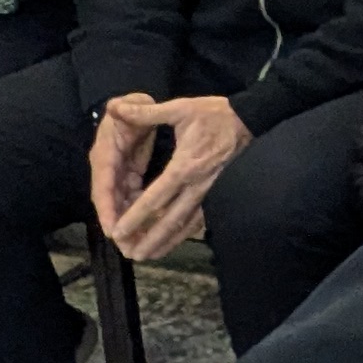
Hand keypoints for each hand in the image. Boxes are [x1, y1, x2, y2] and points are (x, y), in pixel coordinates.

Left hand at [91, 94, 250, 258]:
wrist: (247, 120)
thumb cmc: (212, 114)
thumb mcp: (180, 108)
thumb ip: (145, 112)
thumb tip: (115, 107)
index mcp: (184, 166)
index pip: (156, 197)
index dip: (136, 216)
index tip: (119, 231)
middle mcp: (196, 185)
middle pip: (170, 220)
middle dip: (150, 238)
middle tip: (131, 255)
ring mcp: (207, 192)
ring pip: (185, 224)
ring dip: (166, 241)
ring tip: (147, 255)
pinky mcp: (214, 194)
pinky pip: (197, 219)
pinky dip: (182, 234)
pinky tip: (170, 244)